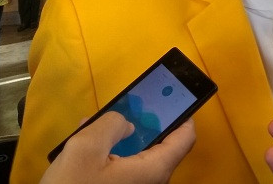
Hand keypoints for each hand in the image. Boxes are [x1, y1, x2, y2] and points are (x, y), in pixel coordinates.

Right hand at [41, 112, 194, 183]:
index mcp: (154, 169)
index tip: (172, 97)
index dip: (183, 114)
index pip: (185, 137)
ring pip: (138, 156)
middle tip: (129, 106)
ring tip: (98, 122)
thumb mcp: (87, 148)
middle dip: (144, 123)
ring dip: (121, 137)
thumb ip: (111, 125)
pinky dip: (111, 153)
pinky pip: (124, 168)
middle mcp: (152, 181)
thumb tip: (125, 123)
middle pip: (161, 145)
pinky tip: (87, 142)